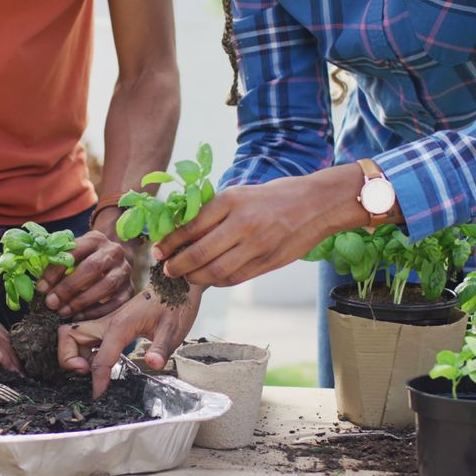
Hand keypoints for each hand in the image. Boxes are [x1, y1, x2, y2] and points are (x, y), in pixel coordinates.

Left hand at [36, 227, 135, 319]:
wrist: (115, 259)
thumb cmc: (86, 258)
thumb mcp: (74, 253)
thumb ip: (59, 263)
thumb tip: (41, 287)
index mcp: (95, 239)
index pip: (74, 251)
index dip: (56, 270)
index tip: (41, 288)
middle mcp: (113, 252)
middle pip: (92, 268)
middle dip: (69, 287)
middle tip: (52, 303)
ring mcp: (125, 270)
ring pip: (106, 285)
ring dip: (82, 301)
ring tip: (64, 312)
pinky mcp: (130, 288)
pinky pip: (116, 303)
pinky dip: (97, 312)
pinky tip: (80, 317)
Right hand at [57, 285, 202, 397]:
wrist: (175, 287)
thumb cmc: (175, 306)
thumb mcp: (173, 330)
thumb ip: (161, 348)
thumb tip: (153, 364)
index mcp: (120, 326)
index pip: (100, 358)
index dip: (97, 380)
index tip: (98, 395)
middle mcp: (107, 322)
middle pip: (69, 336)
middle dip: (68, 358)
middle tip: (85, 372)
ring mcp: (105, 322)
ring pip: (72, 335)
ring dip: (72, 354)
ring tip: (91, 368)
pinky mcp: (107, 325)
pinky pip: (84, 337)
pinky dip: (82, 350)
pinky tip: (100, 360)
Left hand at [152, 165, 369, 286]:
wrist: (317, 204)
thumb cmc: (274, 197)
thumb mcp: (240, 194)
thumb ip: (213, 213)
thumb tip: (181, 234)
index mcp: (230, 201)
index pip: (189, 227)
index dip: (168, 244)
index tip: (157, 251)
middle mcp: (242, 223)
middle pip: (197, 254)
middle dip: (176, 266)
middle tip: (168, 269)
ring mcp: (256, 246)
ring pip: (214, 272)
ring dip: (194, 278)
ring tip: (186, 276)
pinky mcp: (268, 262)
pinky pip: (234, 278)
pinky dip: (217, 281)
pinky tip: (210, 277)